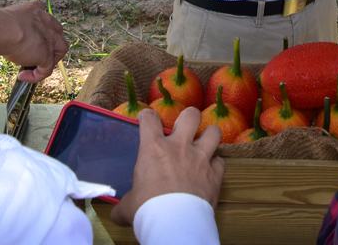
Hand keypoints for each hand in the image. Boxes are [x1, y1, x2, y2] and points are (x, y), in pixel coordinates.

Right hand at [0, 0, 67, 82]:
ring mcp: (49, 39)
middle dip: (50, 42)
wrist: (3, 29)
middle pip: (57, 32)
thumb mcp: (6, 19)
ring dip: (51, 59)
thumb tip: (2, 36)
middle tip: (35, 51)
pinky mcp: (46, 55)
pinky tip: (23, 76)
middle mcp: (46, 22)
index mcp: (35, 9)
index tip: (32, 34)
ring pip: (61, 49)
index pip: (45, 16)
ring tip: (36, 66)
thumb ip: (10, 25)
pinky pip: (46, 69)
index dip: (42, 26)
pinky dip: (36, 75)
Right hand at [109, 107, 225, 226]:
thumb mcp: (129, 206)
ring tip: (204, 143)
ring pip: (214, 132)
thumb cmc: (147, 210)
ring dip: (209, 136)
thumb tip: (117, 214)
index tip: (146, 120)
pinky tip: (210, 171)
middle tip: (183, 128)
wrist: (174, 223)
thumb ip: (125, 203)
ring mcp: (200, 158)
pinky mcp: (215, 174)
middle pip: (190, 115)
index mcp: (154, 149)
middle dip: (188, 118)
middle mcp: (179, 147)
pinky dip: (216, 165)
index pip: (150, 118)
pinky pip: (220, 162)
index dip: (147, 116)